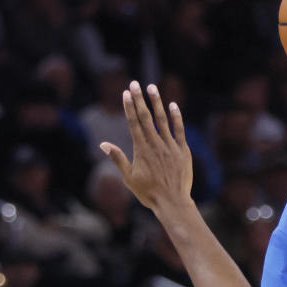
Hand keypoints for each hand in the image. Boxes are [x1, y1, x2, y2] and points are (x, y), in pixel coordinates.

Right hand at [99, 81, 191, 211]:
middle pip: (146, 117)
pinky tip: (173, 105)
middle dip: (139, 99)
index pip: (134, 123)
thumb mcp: (129, 177)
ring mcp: (170, 146)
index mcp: (141, 150)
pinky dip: (176, 117)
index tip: (126, 93)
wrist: (172, 202)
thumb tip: (103, 145)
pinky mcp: (183, 151)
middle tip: (134, 84)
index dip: (129, 107)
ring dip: (157, 103)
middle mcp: (155, 144)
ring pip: (162, 120)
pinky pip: (180, 130)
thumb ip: (118, 158)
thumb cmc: (148, 192)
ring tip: (152, 88)